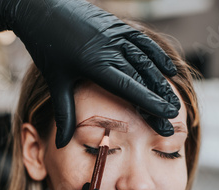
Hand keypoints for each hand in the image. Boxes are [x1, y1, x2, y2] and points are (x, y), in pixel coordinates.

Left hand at [0, 0, 180, 147]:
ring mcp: (116, 34)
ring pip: (145, 59)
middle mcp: (109, 47)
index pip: (128, 87)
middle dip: (160, 96)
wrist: (43, 10)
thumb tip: (60, 146)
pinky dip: (157, 56)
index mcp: (94, 63)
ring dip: (161, 80)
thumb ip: (63, 115)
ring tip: (174, 99)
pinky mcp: (118, 26)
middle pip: (141, 76)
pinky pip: (143, 42)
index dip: (149, 102)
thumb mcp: (56, 82)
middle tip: (175, 115)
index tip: (167, 116)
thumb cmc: (47, 48)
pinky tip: (169, 69)